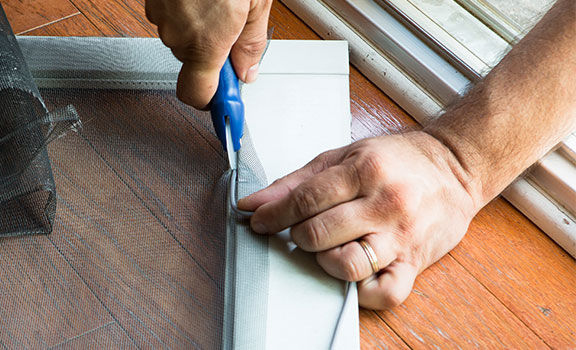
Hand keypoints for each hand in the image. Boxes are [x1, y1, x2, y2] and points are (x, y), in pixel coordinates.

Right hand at [145, 0, 272, 108]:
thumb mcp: (256, 2)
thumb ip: (251, 43)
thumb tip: (247, 70)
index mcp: (206, 42)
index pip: (198, 95)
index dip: (211, 103)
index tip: (224, 107)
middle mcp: (178, 36)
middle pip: (195, 62)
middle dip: (213, 50)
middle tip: (232, 28)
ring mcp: (162, 19)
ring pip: (183, 37)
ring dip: (200, 27)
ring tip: (216, 1)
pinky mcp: (154, 3)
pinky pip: (172, 18)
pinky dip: (186, 11)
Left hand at [237, 131, 482, 308]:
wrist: (457, 166)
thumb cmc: (397, 160)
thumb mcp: (343, 156)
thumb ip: (296, 182)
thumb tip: (253, 203)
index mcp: (365, 171)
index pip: (304, 200)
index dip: (274, 215)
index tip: (259, 221)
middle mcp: (385, 204)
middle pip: (318, 234)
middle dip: (298, 236)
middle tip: (302, 230)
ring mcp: (401, 236)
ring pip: (346, 265)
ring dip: (325, 260)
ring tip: (328, 247)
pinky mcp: (415, 263)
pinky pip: (384, 293)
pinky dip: (361, 291)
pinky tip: (353, 273)